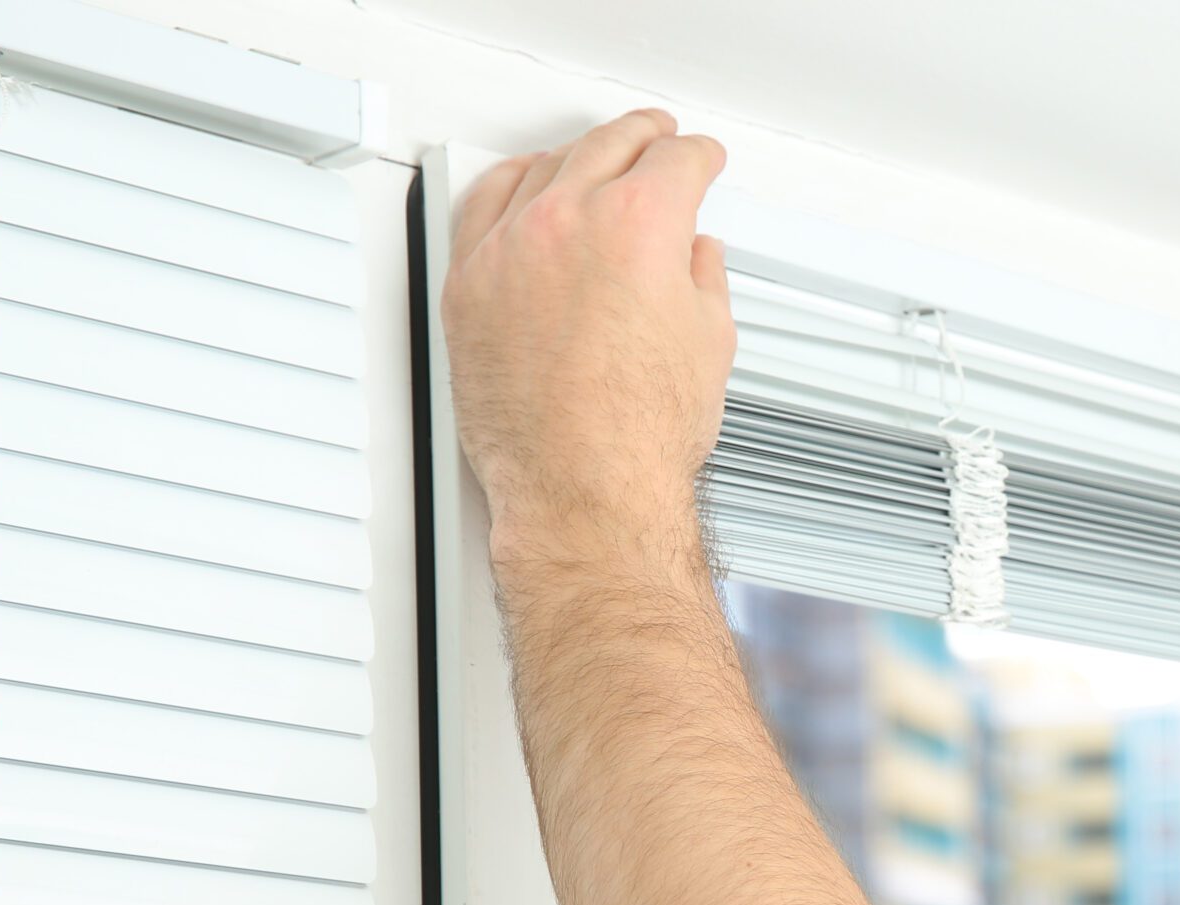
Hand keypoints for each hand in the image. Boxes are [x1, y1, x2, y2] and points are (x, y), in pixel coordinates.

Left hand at [442, 110, 736, 561]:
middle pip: (609, 147)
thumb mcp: (709, 342)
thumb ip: (703, 280)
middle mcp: (567, 222)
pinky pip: (483, 206)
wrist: (583, 490)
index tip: (702, 159)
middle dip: (644, 138)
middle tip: (661, 139)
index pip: (676, 162)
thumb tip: (696, 259)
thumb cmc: (640, 435)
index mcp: (638, 224)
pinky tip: (523, 183)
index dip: (700, 157)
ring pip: (544, 168)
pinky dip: (510, 185)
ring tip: (597, 157)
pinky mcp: (469, 285)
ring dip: (579, 155)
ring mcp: (509, 249)